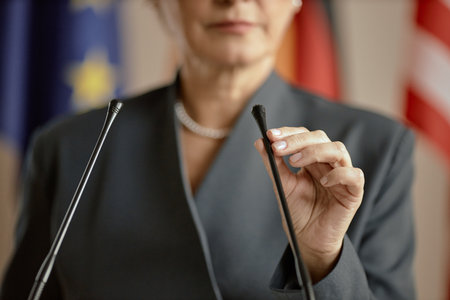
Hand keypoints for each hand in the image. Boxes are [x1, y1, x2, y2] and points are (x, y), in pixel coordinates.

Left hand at [254, 127, 363, 281]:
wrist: (307, 239)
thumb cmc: (298, 211)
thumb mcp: (283, 184)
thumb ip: (274, 164)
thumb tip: (260, 141)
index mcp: (313, 159)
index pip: (304, 136)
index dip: (289, 133)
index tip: (270, 135)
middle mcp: (329, 163)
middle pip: (320, 138)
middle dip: (297, 140)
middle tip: (277, 147)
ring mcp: (343, 176)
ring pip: (337, 150)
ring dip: (314, 151)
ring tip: (294, 162)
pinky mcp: (354, 192)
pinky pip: (354, 175)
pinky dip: (339, 174)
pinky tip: (322, 180)